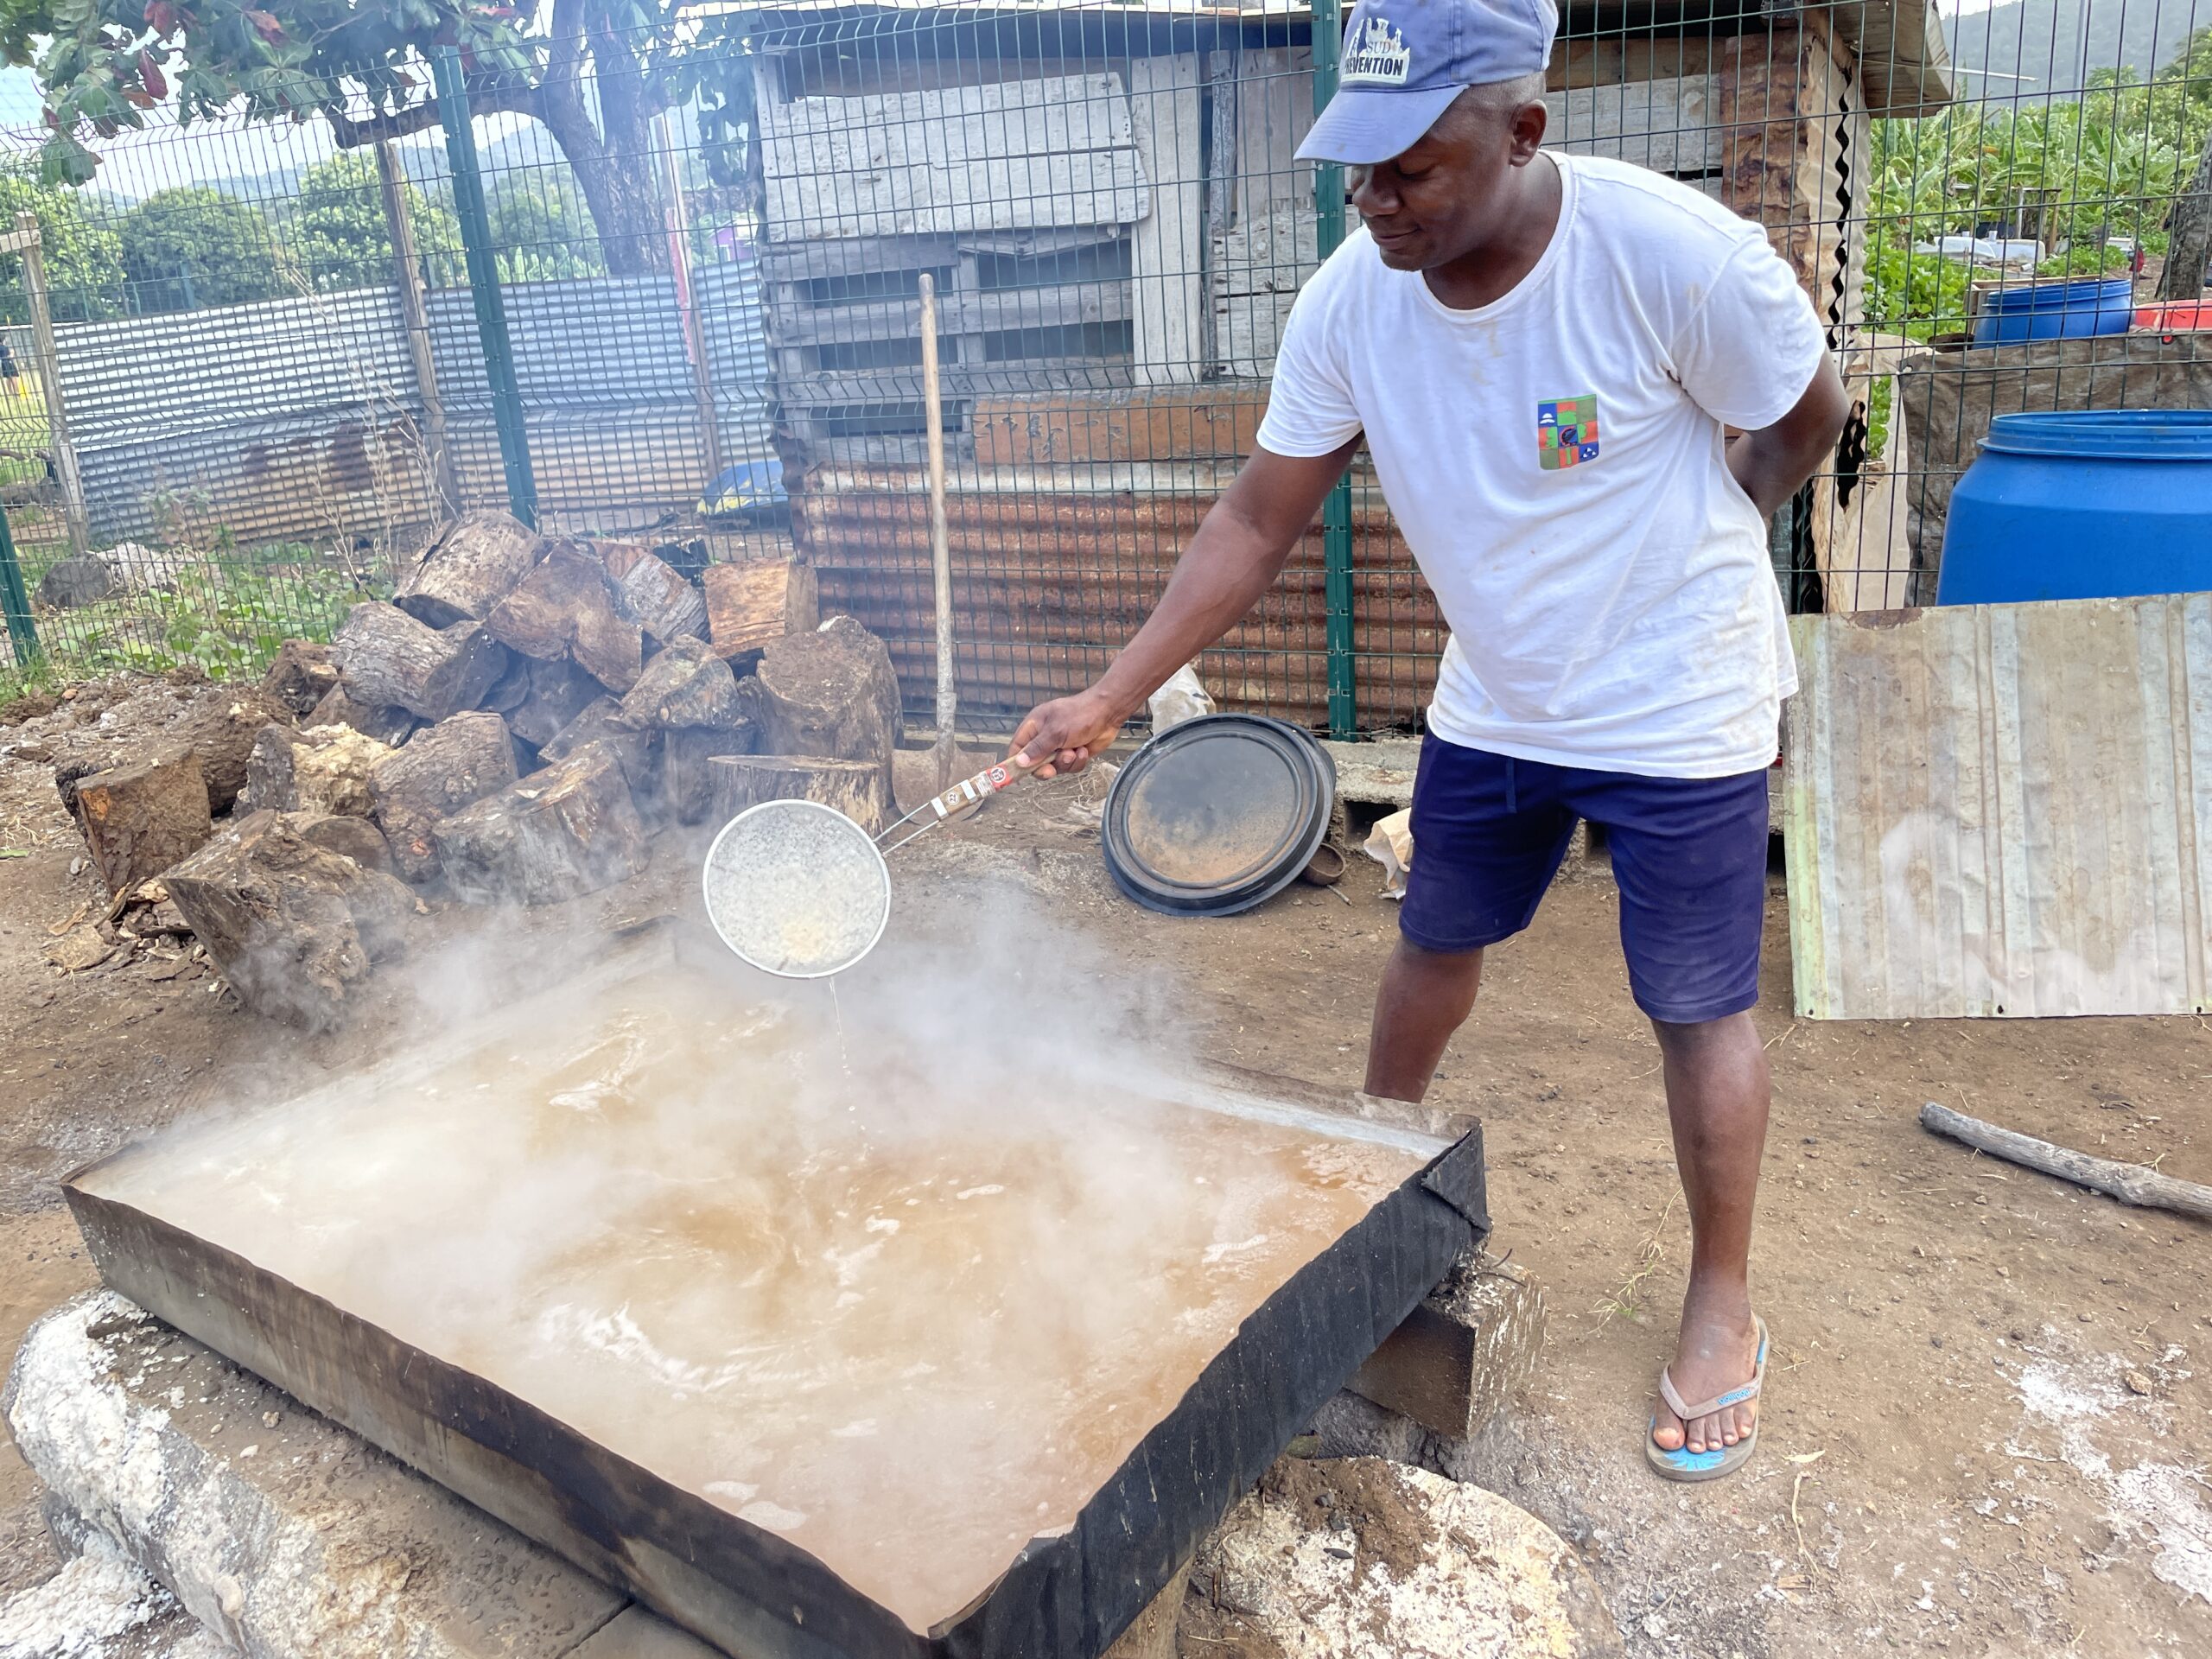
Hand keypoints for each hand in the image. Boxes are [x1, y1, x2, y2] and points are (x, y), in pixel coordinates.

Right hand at [1010, 691, 1125, 779]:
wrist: (1108, 713)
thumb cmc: (1079, 715)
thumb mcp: (1055, 732)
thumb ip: (1037, 748)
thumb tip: (1019, 762)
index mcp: (1034, 727)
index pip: (1017, 748)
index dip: (1015, 762)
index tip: (1018, 776)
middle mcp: (1045, 738)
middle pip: (1035, 763)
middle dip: (1046, 767)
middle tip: (1052, 769)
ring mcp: (1059, 747)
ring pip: (1055, 767)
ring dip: (1066, 763)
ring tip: (1074, 750)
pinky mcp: (1073, 754)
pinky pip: (1070, 767)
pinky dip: (1077, 762)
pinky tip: (1083, 750)